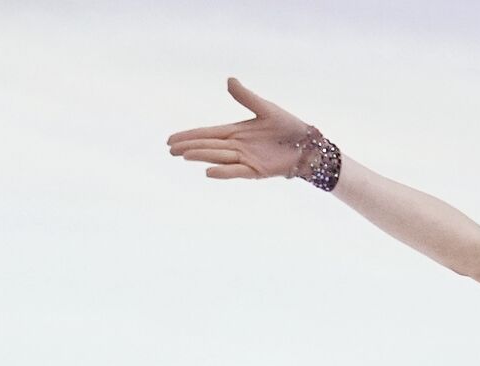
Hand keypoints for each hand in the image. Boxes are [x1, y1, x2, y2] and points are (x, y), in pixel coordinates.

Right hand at [166, 77, 315, 179]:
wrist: (308, 146)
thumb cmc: (288, 127)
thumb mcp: (265, 108)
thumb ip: (246, 97)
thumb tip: (229, 80)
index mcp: (237, 132)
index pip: (208, 134)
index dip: (190, 136)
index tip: (171, 140)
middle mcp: (237, 147)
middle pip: (209, 146)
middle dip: (189, 147)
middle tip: (170, 149)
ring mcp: (246, 160)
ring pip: (219, 157)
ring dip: (202, 156)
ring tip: (184, 155)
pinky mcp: (257, 171)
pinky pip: (237, 172)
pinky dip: (224, 172)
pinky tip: (208, 172)